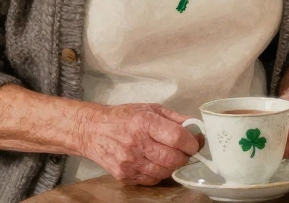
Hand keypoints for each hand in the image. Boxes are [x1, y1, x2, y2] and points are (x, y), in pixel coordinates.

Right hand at [77, 103, 199, 185]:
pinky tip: (157, 164)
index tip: (195, 143)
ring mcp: (128, 162)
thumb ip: (175, 118)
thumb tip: (196, 128)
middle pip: (172, 158)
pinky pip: (151, 180)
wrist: (93, 130)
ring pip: (163, 172)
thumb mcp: (151, 109)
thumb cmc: (124, 118)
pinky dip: (159, 174)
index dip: (191, 143)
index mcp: (144, 123)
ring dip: (173, 167)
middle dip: (185, 157)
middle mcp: (136, 143)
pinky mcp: (123, 175)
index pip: (176, 137)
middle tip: (185, 152)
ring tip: (171, 157)